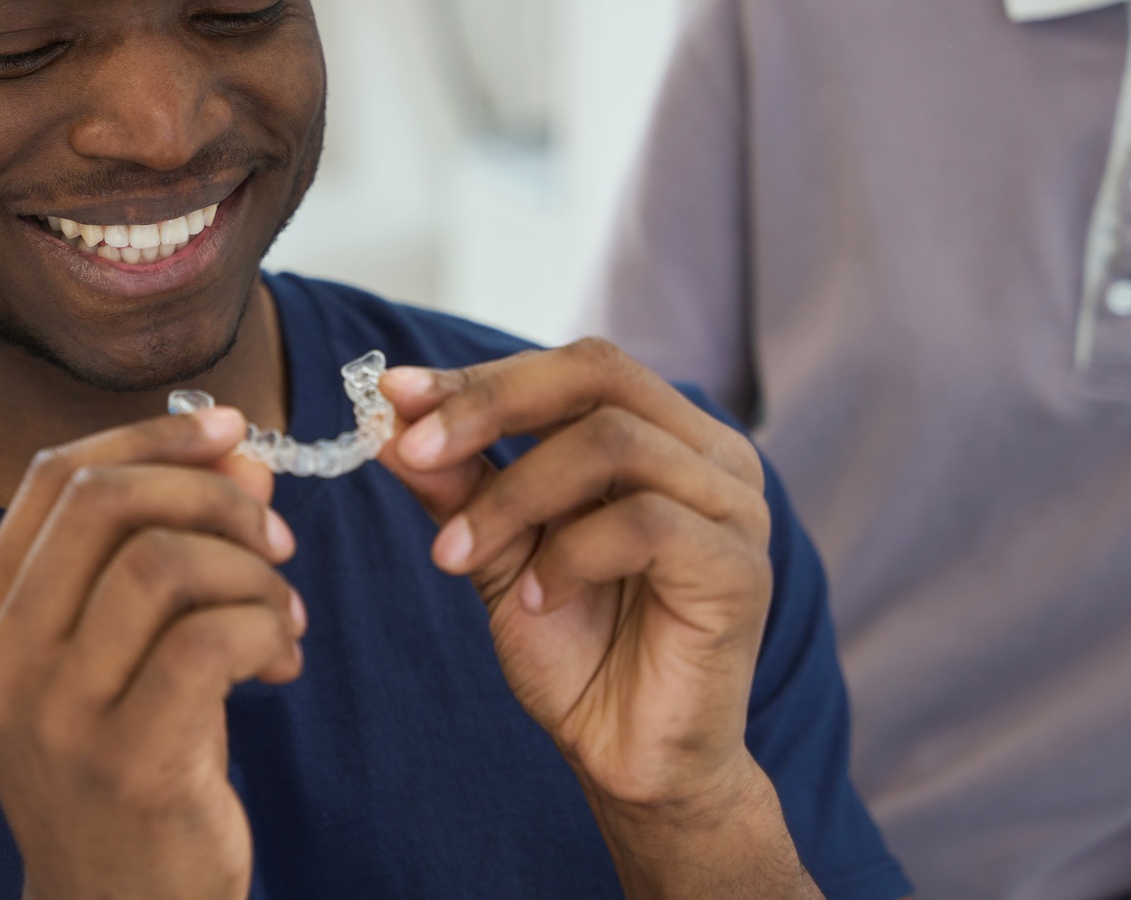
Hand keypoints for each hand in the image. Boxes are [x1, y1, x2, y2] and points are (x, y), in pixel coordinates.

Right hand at [0, 407, 304, 899]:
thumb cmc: (133, 769)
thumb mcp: (133, 651)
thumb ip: (171, 547)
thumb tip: (241, 452)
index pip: (53, 478)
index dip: (150, 435)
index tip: (232, 431)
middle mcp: (3, 662)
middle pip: (104, 502)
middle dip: (211, 493)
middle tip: (272, 537)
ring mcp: (58, 716)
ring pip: (164, 563)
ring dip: (251, 572)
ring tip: (282, 616)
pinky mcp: (129, 763)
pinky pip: (211, 640)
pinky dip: (268, 628)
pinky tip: (282, 664)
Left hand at [380, 339, 815, 897]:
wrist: (632, 761)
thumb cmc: (578, 651)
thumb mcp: (498, 552)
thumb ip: (459, 485)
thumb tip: (390, 423)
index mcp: (662, 435)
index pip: (571, 368)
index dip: (480, 376)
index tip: (393, 395)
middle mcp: (709, 455)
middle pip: (598, 373)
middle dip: (490, 405)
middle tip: (414, 451)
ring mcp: (734, 507)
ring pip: (612, 443)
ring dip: (514, 494)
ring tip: (460, 555)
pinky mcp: (740, 567)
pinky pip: (645, 522)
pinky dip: (570, 555)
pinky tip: (538, 600)